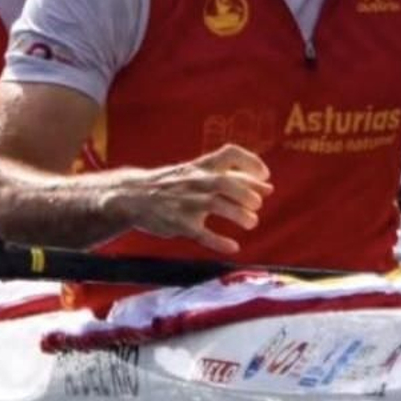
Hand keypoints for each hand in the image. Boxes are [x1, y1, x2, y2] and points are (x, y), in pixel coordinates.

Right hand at [107, 144, 271, 253]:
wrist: (132, 195)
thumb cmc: (174, 184)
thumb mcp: (198, 174)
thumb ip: (232, 178)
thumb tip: (268, 187)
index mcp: (202, 166)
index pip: (229, 153)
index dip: (250, 162)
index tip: (265, 177)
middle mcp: (195, 181)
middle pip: (224, 181)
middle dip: (246, 193)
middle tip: (257, 205)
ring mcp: (185, 202)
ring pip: (214, 205)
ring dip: (238, 214)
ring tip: (251, 223)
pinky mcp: (177, 223)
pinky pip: (200, 233)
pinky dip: (218, 241)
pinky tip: (233, 247)